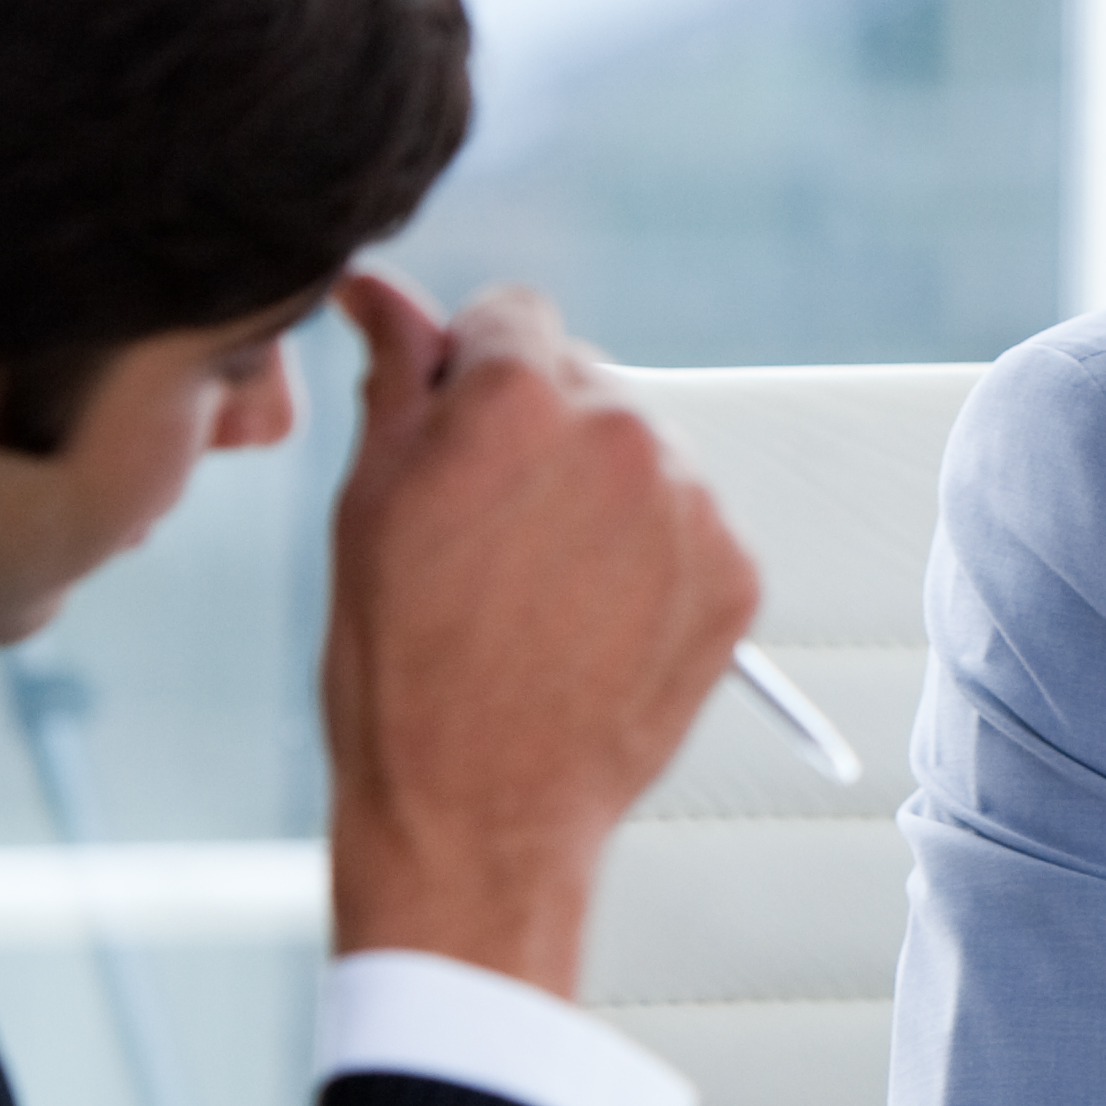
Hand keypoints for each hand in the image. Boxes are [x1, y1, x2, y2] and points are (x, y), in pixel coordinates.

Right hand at [321, 274, 756, 996]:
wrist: (478, 813)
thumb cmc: (399, 664)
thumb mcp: (368, 505)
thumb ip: (394, 380)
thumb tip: (376, 292)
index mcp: (520, 398)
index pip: (513, 313)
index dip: (471, 366)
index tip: (451, 426)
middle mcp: (624, 432)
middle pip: (584, 380)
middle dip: (538, 429)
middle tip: (485, 530)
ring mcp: (692, 505)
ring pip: (642, 455)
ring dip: (598, 494)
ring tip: (535, 591)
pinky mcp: (737, 572)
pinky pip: (690, 527)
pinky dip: (649, 560)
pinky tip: (589, 622)